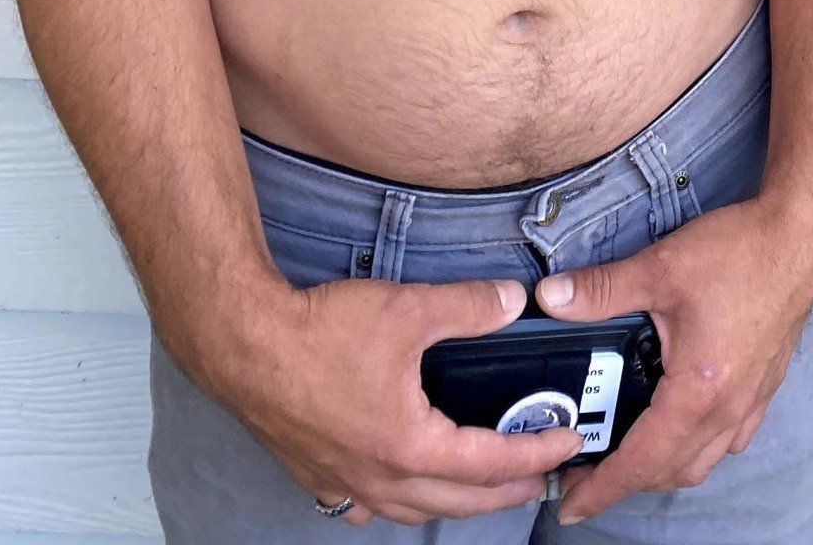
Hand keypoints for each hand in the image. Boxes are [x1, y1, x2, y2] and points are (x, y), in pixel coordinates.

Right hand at [211, 276, 579, 526]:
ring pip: (412, 511)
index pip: (490, 463)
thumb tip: (511, 300)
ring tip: (480, 484)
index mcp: (411, 447)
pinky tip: (396, 488)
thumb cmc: (321, 333)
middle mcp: (380, 479)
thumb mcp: (408, 310)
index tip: (568, 444)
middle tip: (540, 478)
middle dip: (506, 491)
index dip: (536, 453)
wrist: (244, 345)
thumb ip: (468, 307)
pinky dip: (394, 502)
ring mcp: (345, 483)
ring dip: (454, 502)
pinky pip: (366, 506)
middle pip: (458, 501)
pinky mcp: (317, 474)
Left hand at [536, 196, 812, 523]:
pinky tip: (684, 424)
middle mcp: (727, 408)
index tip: (570, 505)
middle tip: (586, 472)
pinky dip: (699, 447)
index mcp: (698, 391)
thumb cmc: (741, 252)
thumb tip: (551, 298)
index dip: (602, 488)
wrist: (799, 236)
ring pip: (702, 461)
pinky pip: (729, 440)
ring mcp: (751, 401)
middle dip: (626, 483)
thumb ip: (602, 289)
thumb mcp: (661, 267)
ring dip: (663, 468)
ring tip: (629, 453)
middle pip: (671, 472)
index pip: (641, 461)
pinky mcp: (765, 386)